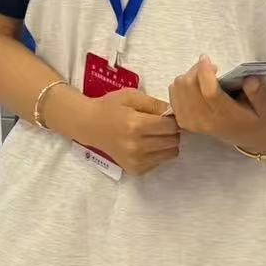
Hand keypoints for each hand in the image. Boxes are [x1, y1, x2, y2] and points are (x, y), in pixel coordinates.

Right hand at [55, 86, 179, 176]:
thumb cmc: (110, 108)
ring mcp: (136, 160)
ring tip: (153, 135)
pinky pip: (160, 162)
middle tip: (159, 125)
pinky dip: (158, 153)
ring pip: (171, 153)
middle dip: (171, 131)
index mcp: (136, 125)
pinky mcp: (135, 169)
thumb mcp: (131, 96)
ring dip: (167, 143)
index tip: (166, 116)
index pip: (171, 126)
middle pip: (173, 140)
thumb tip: (175, 113)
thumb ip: (155, 103)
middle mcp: (136, 146)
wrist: (89, 126)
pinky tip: (145, 145)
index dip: (172, 119)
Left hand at [168, 59, 265, 154]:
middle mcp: (205, 121)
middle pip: (189, 87)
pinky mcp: (183, 121)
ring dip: (188, 76)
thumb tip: (250, 80)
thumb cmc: (257, 118)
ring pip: (178, 89)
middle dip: (196, 70)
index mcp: (227, 117)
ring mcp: (191, 122)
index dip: (204, 72)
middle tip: (209, 66)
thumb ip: (259, 94)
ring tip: (203, 76)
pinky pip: (173, 95)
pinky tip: (194, 86)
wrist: (248, 137)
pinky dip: (180, 86)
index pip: (209, 92)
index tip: (206, 58)